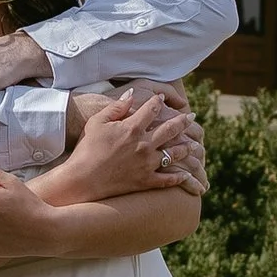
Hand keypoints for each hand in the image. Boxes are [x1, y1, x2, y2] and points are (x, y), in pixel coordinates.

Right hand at [57, 84, 206, 201]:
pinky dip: (178, 177)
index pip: (151, 110)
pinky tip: (185, 175)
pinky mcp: (145, 182)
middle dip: (182, 121)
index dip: (157, 102)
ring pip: (174, 154)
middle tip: (191, 117)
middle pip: (170, 129)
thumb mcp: (97, 122)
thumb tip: (131, 95)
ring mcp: (147, 164)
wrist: (81, 179)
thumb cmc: (86, 149)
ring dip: (186, 147)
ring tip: (195, 145)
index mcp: (132, 128)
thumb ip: (116, 107)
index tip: (161, 99)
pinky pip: (167, 180)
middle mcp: (144, 145)